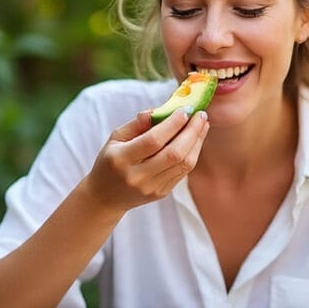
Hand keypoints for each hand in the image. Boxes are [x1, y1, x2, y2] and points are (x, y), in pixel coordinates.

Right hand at [83, 107, 209, 212]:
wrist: (106, 197)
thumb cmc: (110, 161)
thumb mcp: (115, 139)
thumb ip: (137, 124)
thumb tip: (160, 110)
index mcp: (121, 160)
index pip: (153, 141)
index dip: (172, 124)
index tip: (184, 109)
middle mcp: (137, 176)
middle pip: (174, 153)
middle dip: (191, 132)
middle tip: (201, 114)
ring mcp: (152, 188)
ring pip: (183, 164)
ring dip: (196, 142)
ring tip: (202, 125)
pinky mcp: (162, 193)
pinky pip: (183, 172)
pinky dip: (192, 153)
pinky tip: (195, 140)